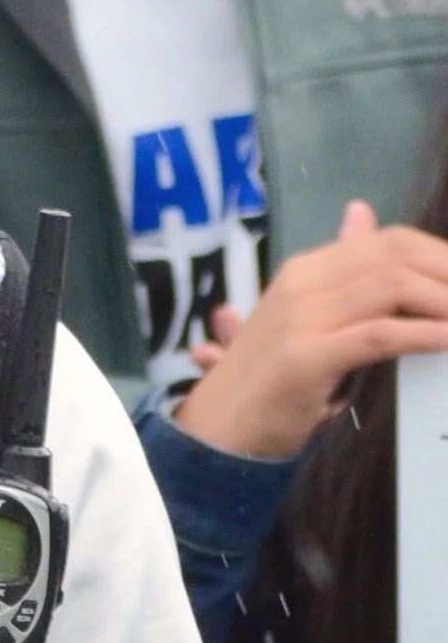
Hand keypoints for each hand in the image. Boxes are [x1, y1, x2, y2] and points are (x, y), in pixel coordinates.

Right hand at [175, 201, 447, 458]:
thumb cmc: (267, 379)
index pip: (388, 240)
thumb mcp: (305, 314)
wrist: (216, 430)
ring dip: (445, 301)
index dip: (440, 255)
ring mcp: (300, 319)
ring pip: (392, 287)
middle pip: (396, 255)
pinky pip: (377, 334)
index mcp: (306, 269)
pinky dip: (422, 334)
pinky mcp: (305, 359)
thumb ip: (340, 269)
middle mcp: (302, 283)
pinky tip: (446, 339)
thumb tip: (361, 212)